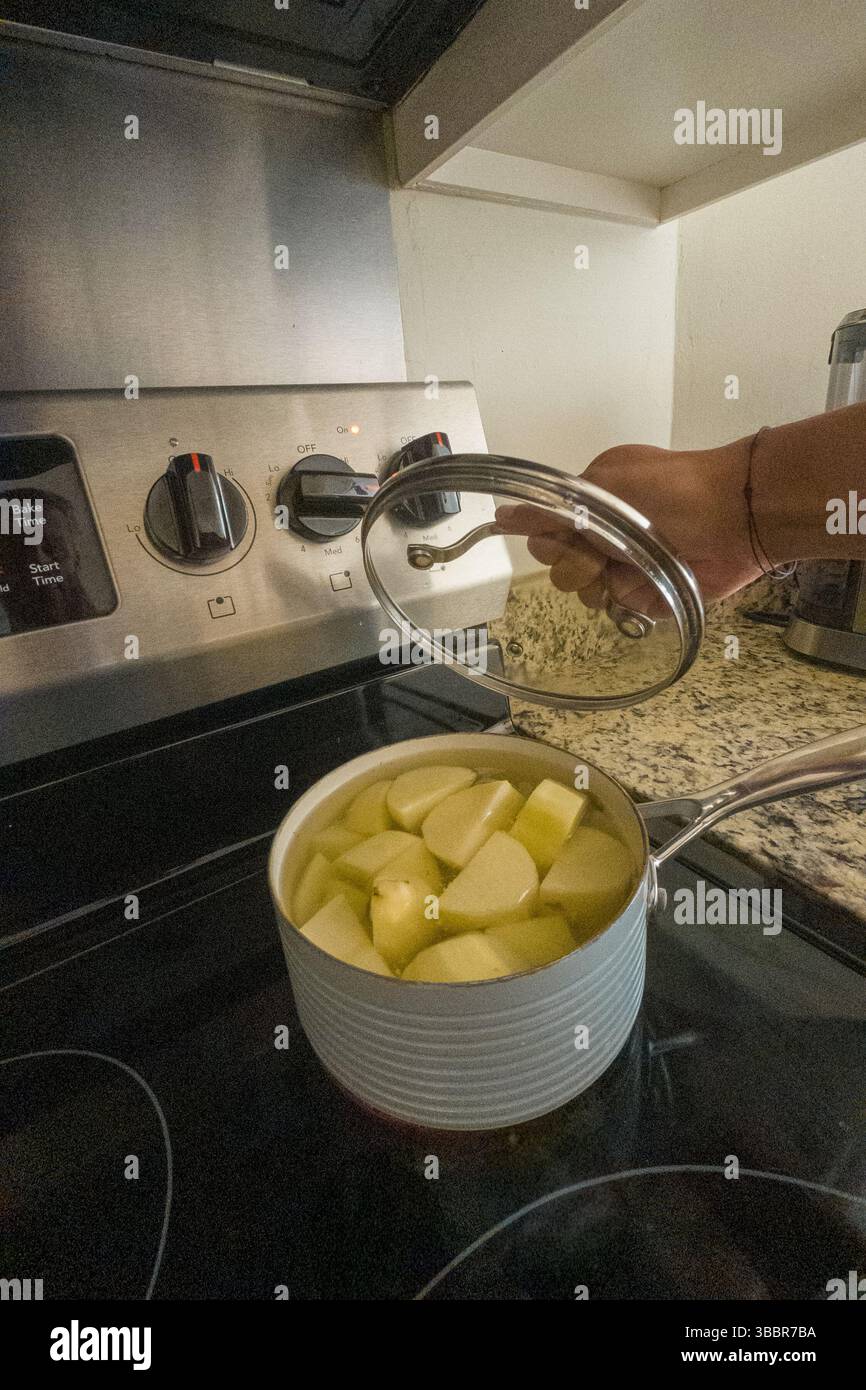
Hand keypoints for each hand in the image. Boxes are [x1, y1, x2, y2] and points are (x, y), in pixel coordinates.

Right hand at [496, 438, 760, 612]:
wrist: (735, 516)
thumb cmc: (671, 490)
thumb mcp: (603, 487)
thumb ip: (552, 508)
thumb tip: (503, 515)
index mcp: (591, 503)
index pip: (545, 533)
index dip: (548, 543)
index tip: (563, 538)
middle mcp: (606, 537)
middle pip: (561, 569)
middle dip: (576, 565)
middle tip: (602, 552)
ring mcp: (628, 567)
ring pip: (588, 594)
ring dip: (603, 584)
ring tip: (630, 568)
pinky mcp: (652, 595)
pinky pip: (623, 609)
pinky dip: (632, 597)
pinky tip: (647, 583)